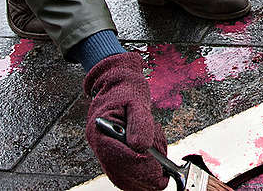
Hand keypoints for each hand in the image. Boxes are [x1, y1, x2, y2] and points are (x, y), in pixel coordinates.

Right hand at [84, 53, 167, 190]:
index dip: (139, 165)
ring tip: (161, 174)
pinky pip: (124, 173)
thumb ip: (140, 122)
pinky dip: (139, 176)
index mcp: (100, 129)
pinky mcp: (113, 154)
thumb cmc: (126, 89)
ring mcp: (105, 150)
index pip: (117, 156)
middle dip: (143, 176)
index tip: (158, 170)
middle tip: (163, 179)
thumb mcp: (136, 100)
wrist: (118, 83)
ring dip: (142, 179)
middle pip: (120, 171)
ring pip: (122, 176)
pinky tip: (153, 173)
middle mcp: (100, 143)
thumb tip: (141, 145)